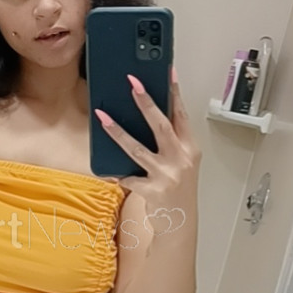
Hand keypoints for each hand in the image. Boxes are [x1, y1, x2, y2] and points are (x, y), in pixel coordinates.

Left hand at [94, 67, 201, 222]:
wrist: (180, 221)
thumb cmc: (178, 188)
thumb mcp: (182, 161)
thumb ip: (170, 141)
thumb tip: (148, 114)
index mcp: (190, 147)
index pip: (181, 114)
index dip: (175, 92)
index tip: (168, 71)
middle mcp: (181, 159)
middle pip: (161, 125)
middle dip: (146, 102)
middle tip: (133, 83)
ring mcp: (167, 175)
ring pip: (137, 148)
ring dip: (117, 132)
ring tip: (103, 117)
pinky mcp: (152, 190)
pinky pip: (128, 177)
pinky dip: (118, 174)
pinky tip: (108, 171)